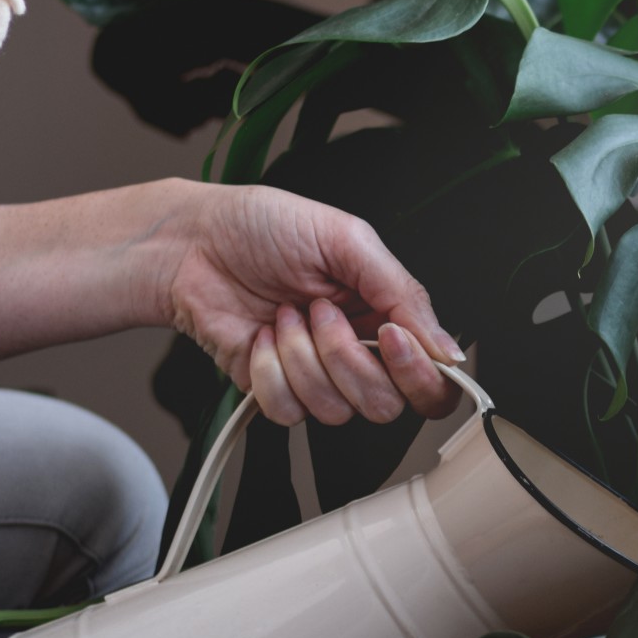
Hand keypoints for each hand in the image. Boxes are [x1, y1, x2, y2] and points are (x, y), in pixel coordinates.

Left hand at [153, 181, 464, 426]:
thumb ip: (405, 294)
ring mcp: (317, 377)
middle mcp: (358, 354)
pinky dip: (269, 369)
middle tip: (320, 311)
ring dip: (302, 356)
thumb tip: (448, 350)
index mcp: (387, 317)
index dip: (419, 374)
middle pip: (386, 404)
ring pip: (336, 410)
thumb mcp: (347, 239)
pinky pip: (289, 411)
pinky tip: (262, 335)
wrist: (190, 242)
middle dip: (347, 359)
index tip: (390, 337)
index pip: (433, 380)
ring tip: (284, 314)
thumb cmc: (260, 226)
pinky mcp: (275, 391)